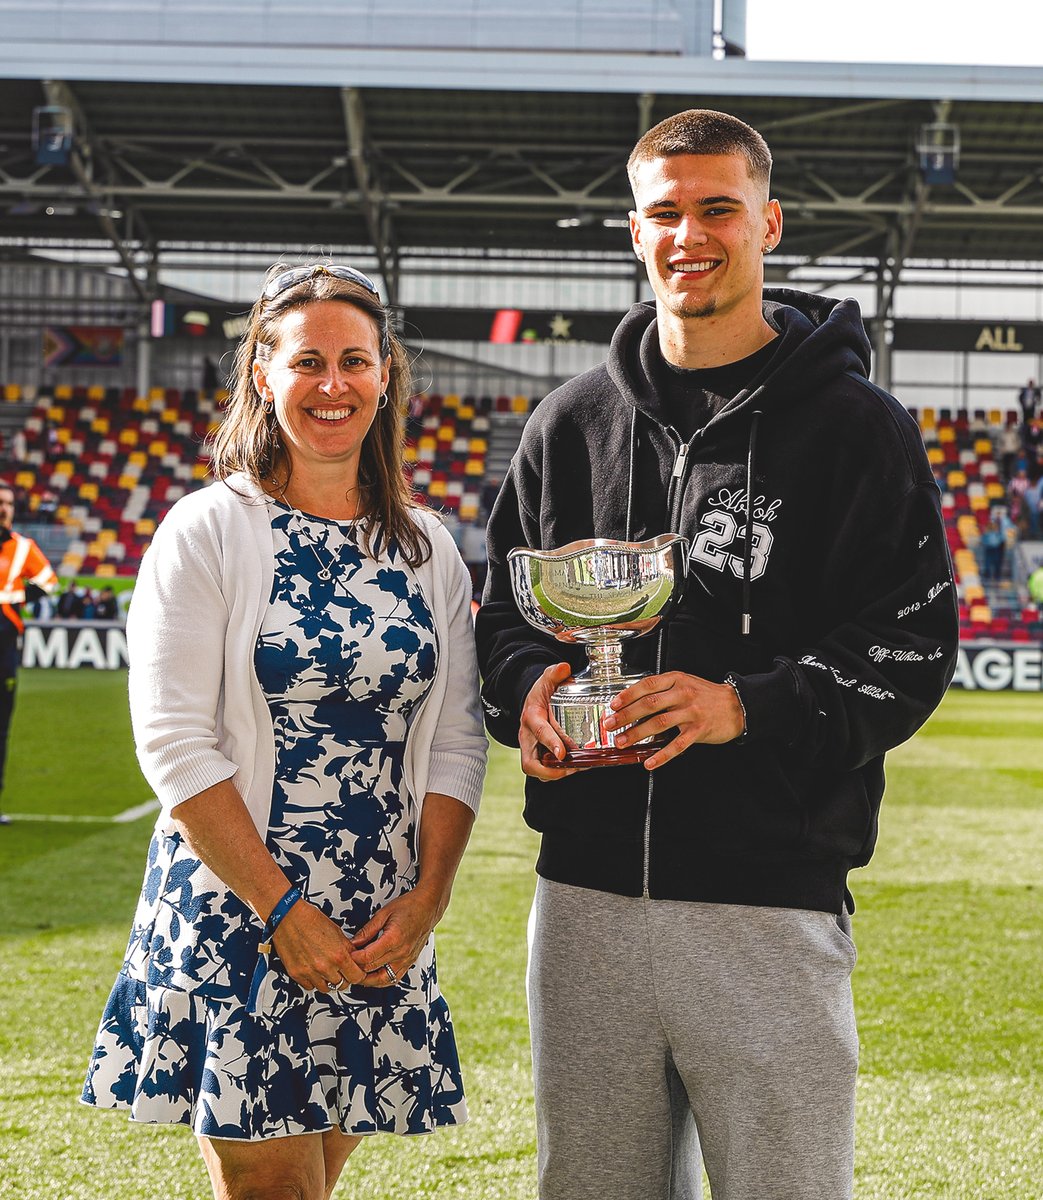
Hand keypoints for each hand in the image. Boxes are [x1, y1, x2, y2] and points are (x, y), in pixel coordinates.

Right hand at [270, 898, 363, 993]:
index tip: (356, 972)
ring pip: (326, 988)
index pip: (357, 977)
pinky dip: (313, 981)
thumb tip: (354, 959)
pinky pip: (309, 987)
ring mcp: (310, 972)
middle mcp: (325, 966)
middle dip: (343, 978)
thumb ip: (347, 949)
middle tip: (340, 970)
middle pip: (342, 985)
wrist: (289, 916)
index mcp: (339, 955)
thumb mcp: (337, 931)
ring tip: (326, 969)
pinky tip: (313, 970)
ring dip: (327, 981)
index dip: (358, 974)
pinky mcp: (296, 974)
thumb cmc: (311, 920)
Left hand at [348, 888, 441, 986]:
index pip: (367, 957)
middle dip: (356, 968)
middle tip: (345, 964)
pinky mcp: (410, 962)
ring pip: (382, 980)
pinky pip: (393, 978)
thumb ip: (367, 930)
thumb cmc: (407, 906)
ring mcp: (407, 960)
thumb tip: (352, 943)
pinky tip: (371, 974)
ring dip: (367, 979)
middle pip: (372, 969)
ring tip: (356, 973)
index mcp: (394, 939)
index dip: (353, 959)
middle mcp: (401, 953)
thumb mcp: (383, 913)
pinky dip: (380, 979)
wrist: (429, 907)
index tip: (343, 954)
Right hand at [519, 662, 586, 780]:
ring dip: (556, 774)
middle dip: (551, 771)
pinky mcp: (536, 755)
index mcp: (531, 718)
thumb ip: (555, 673)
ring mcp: (530, 748)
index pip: (538, 733)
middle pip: (530, 762)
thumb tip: (564, 668)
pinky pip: (543, 770)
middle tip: (574, 768)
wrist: (532, 701)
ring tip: (579, 769)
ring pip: (536, 770)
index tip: (562, 753)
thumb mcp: (547, 679)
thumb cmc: (541, 693)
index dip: (550, 744)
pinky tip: (577, 768)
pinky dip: (557, 773)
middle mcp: (527, 737)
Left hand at [603, 672, 743, 769]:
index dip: (628, 695)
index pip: (647, 685)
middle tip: (610, 724)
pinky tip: (650, 762)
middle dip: (625, 716)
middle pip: (649, 704)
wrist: (738, 705)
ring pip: (659, 723)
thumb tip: (634, 702)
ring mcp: (691, 712)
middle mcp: (683, 694)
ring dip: (637, 734)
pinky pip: (677, 745)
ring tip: (622, 742)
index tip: (613, 705)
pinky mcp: (699, 730)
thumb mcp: (685, 683)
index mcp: (677, 679)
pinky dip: (662, 755)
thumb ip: (663, 689)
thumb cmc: (707, 695)